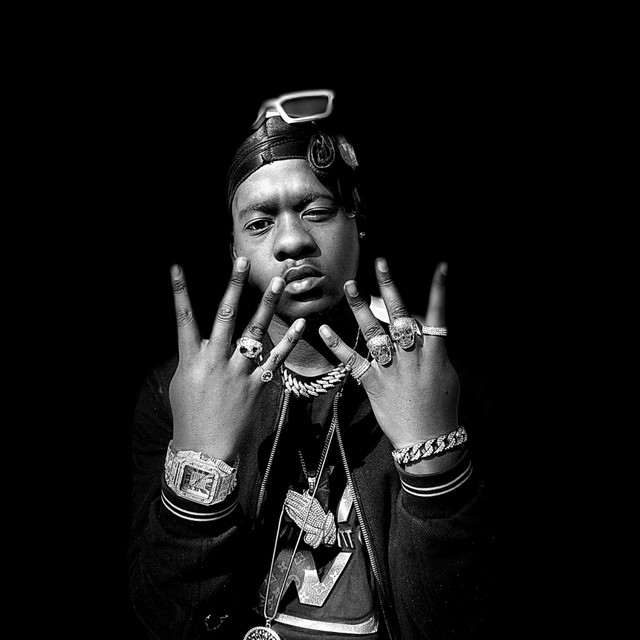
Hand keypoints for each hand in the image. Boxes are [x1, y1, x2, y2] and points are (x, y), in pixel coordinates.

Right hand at [168, 257, 305, 461]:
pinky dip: (289, 341)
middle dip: (234, 286)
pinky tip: (301, 324)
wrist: (205, 450)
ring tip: (278, 282)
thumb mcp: (182, 383)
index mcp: (192, 359)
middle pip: (225, 316)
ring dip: (267, 305)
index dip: (179, 292)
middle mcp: (216, 360)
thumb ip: (193, 357)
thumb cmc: (189, 415)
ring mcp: (238, 372)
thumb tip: (201, 339)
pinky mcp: (257, 385)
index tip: (177, 267)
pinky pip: (276, 359)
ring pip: (254, 332)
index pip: (184, 318)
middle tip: (243, 261)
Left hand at [318, 258, 459, 468]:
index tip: (440, 266)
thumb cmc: (441, 407)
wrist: (428, 441)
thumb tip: (424, 328)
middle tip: (380, 264)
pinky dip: (338, 346)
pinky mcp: (373, 384)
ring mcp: (390, 370)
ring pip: (374, 332)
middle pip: (400, 316)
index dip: (439, 290)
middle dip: (390, 287)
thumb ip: (434, 349)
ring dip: (360, 307)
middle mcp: (411, 357)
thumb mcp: (446, 375)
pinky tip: (324, 330)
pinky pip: (353, 362)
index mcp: (434, 354)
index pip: (438, 315)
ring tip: (349, 285)